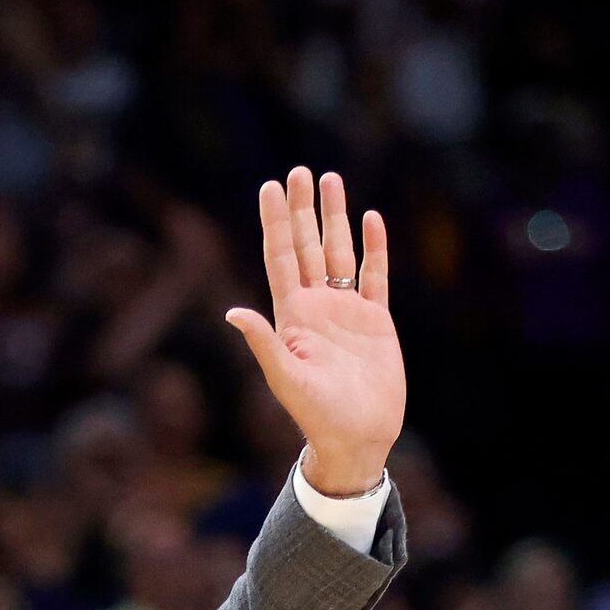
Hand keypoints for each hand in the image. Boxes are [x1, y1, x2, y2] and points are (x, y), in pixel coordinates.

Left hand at [226, 169, 404, 497]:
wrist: (356, 437)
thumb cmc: (316, 415)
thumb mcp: (285, 378)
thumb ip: (264, 343)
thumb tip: (233, 312)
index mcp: (291, 317)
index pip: (280, 258)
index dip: (275, 222)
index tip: (269, 187)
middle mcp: (316, 308)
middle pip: (307, 246)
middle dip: (301, 209)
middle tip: (298, 171)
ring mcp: (346, 311)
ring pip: (339, 253)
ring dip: (335, 218)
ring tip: (330, 179)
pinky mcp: (376, 320)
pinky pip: (374, 276)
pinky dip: (374, 248)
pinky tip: (371, 220)